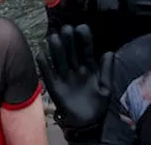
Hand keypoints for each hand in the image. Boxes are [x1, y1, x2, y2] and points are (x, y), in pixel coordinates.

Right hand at [35, 25, 112, 141]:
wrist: (88, 123)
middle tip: (66, 29)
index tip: (81, 28)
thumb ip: (107, 70)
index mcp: (89, 68)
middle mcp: (76, 70)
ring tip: (53, 37)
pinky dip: (44, 66)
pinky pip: (49, 76)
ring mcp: (65, 78)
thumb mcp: (106, 87)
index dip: (84, 39)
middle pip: (71, 52)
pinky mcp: (56, 88)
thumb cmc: (98, 104)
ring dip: (56, 49)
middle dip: (68, 40)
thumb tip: (109, 52)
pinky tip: (41, 55)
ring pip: (59, 60)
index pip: (86, 50)